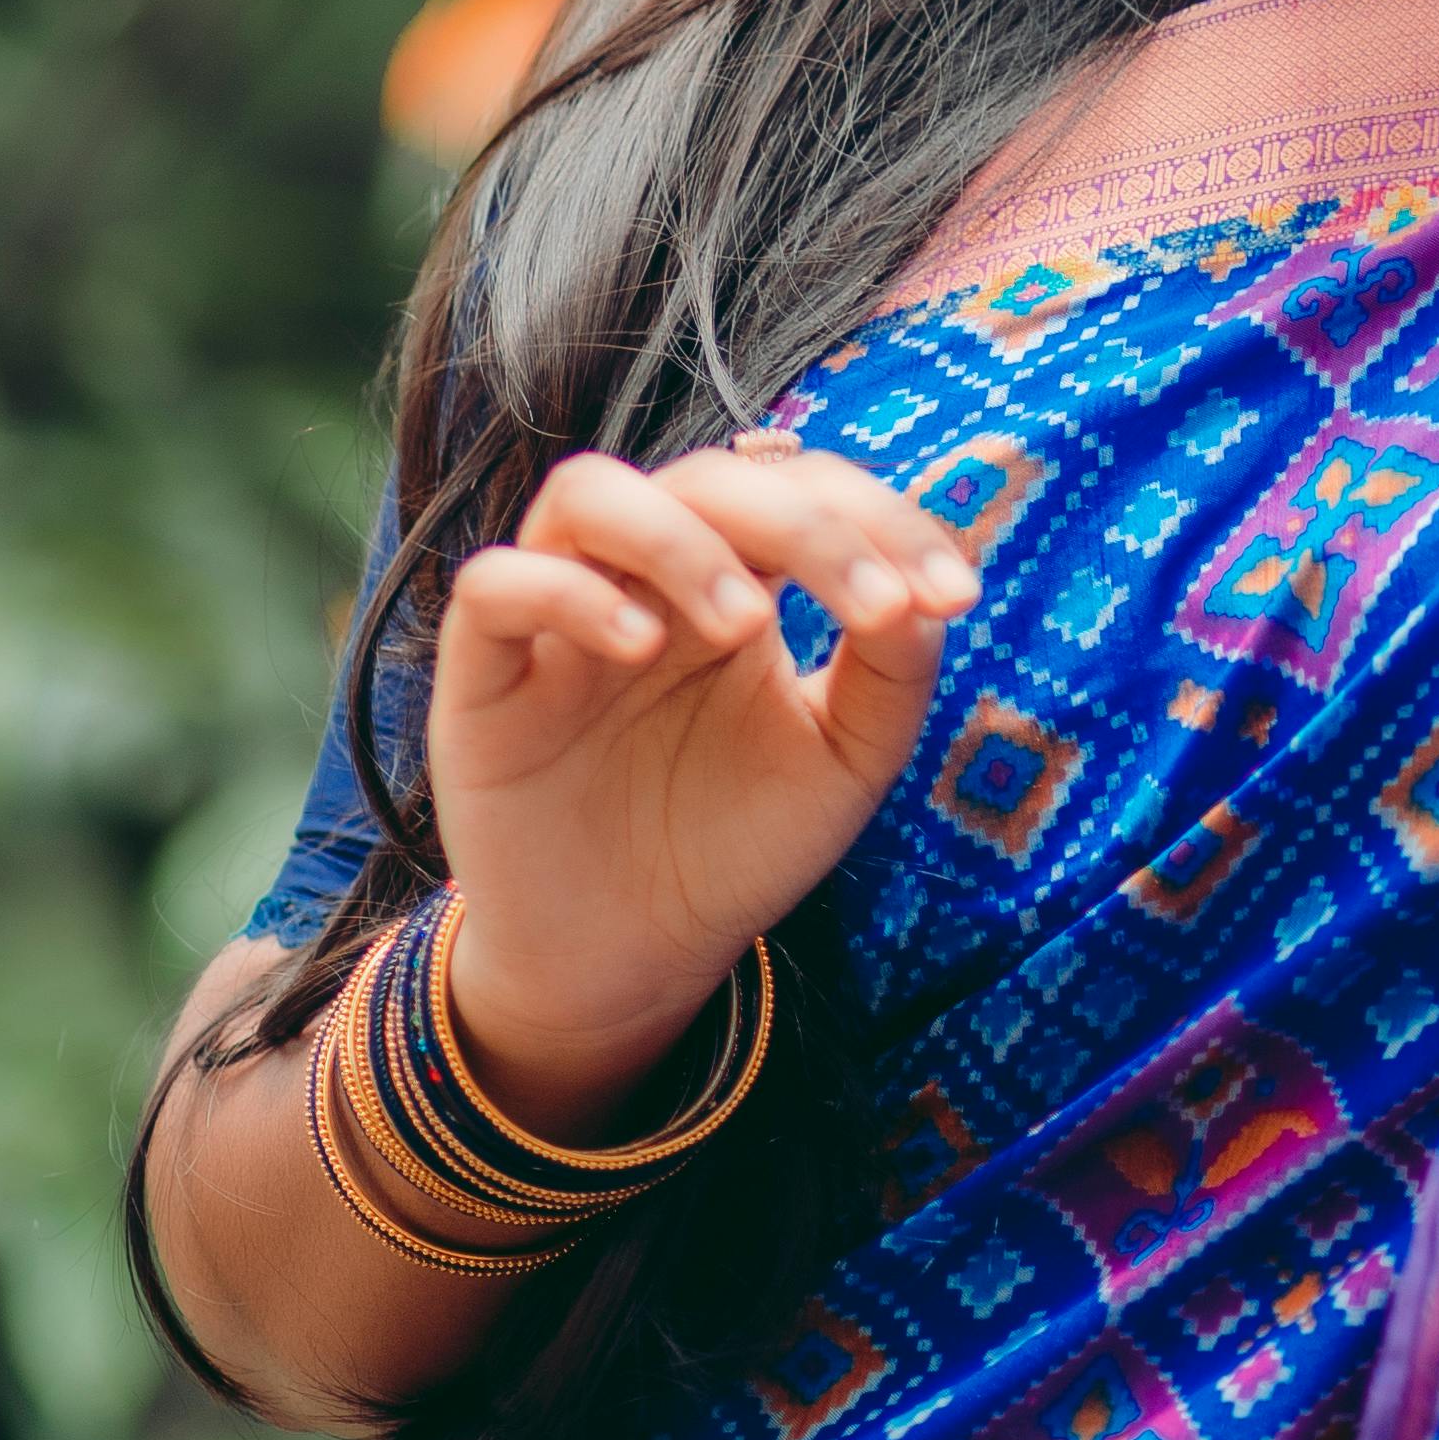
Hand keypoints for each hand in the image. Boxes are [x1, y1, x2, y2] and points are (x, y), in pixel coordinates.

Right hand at [421, 445, 974, 1131]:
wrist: (629, 962)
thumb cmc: (736, 844)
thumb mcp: (843, 763)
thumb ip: (892, 672)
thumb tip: (930, 592)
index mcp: (737, 574)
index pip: (803, 489)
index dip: (884, 520)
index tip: (954, 597)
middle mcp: (646, 575)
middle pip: (708, 477)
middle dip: (804, 525)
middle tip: (873, 607)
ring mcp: (559, 614)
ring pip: (589, 492)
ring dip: (681, 538)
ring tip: (749, 624)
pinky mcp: (484, 673)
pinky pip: (495, 583)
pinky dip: (566, 591)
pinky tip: (638, 644)